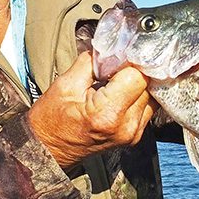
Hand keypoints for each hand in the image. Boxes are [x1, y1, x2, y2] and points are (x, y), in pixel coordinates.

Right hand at [28, 51, 155, 168]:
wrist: (47, 152)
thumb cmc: (51, 120)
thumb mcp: (66, 84)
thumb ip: (93, 61)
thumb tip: (112, 47)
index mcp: (107, 113)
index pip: (137, 76)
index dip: (130, 61)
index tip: (120, 54)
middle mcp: (126, 126)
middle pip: (148, 85)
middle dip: (136, 71)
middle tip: (118, 64)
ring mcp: (132, 134)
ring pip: (151, 96)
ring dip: (139, 83)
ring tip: (119, 79)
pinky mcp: (134, 136)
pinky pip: (147, 107)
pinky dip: (138, 96)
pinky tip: (122, 91)